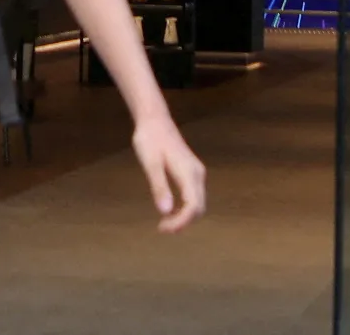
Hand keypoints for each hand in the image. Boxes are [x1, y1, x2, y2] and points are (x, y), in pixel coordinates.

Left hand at [131, 117, 205, 231]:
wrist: (154, 120)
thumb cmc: (150, 140)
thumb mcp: (150, 163)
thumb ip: (159, 186)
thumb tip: (165, 211)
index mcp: (188, 172)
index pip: (193, 206)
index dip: (181, 222)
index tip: (163, 228)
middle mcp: (197, 174)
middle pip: (199, 207)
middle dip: (183, 222)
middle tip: (162, 228)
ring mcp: (196, 173)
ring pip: (198, 203)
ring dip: (185, 217)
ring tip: (165, 223)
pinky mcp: (191, 172)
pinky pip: (194, 196)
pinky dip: (185, 208)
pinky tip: (170, 211)